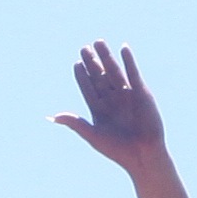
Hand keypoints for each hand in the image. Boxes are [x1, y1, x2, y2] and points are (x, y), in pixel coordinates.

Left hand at [53, 41, 171, 172]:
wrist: (144, 155)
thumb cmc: (118, 150)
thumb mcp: (93, 135)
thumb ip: (75, 123)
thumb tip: (53, 117)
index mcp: (99, 110)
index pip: (88, 88)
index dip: (82, 76)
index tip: (76, 64)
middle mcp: (112, 100)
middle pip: (99, 77)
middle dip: (92, 63)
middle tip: (84, 48)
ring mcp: (127, 95)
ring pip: (114, 72)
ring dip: (107, 57)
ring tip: (99, 42)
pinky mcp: (142, 93)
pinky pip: (133, 73)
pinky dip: (129, 61)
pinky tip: (123, 48)